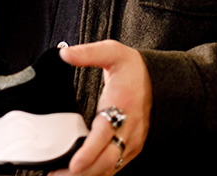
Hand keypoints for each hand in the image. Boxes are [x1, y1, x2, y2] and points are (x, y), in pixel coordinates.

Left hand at [52, 40, 151, 174]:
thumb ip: (88, 53)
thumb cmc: (134, 69)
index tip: (74, 163)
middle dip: (82, 172)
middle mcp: (128, 129)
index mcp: (121, 105)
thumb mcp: (112, 52)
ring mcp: (131, 141)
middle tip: (56, 175)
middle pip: (106, 160)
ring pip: (110, 167)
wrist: (160, 80)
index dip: (89, 152)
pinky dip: (97, 174)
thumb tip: (65, 53)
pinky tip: (80, 175)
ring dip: (88, 175)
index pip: (104, 134)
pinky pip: (115, 167)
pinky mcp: (132, 148)